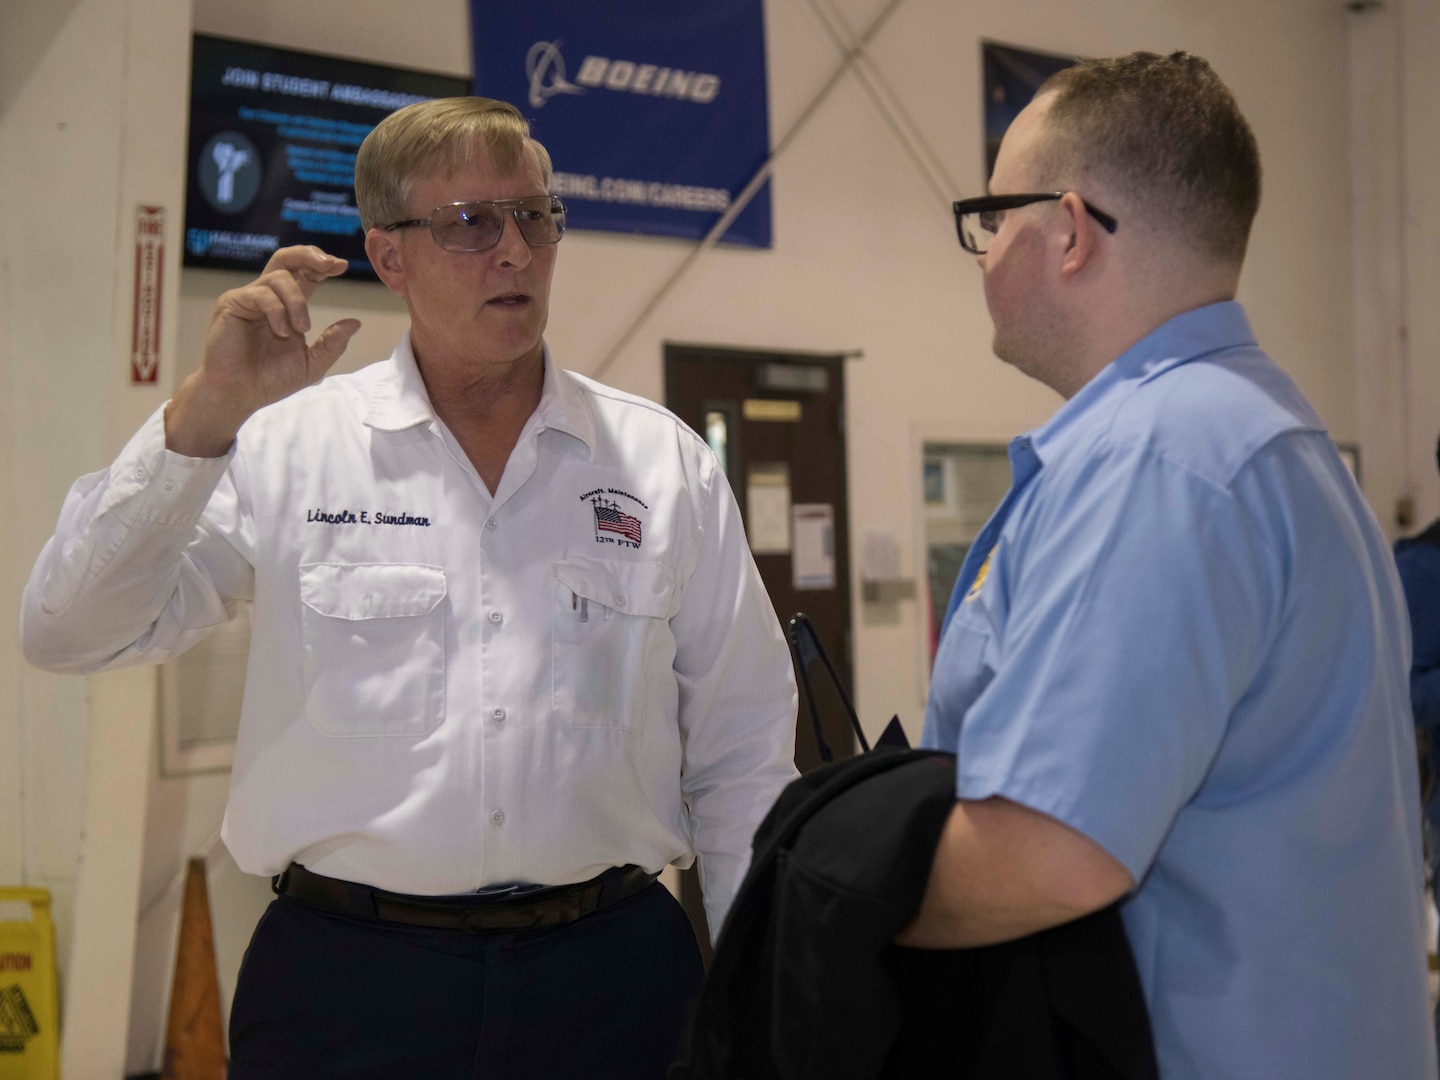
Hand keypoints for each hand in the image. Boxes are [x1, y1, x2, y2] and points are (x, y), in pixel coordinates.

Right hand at [166, 246, 361, 455]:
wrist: (240, 395)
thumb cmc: (271, 380)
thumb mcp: (312, 363)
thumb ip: (332, 343)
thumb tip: (355, 322)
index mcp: (288, 307)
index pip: (305, 274)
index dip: (322, 265)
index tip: (342, 266)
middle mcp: (268, 297)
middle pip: (286, 259)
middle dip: (309, 255)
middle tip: (329, 265)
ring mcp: (249, 298)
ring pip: (279, 277)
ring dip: (297, 302)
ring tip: (301, 329)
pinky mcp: (232, 303)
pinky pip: (261, 294)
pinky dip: (277, 311)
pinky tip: (282, 332)